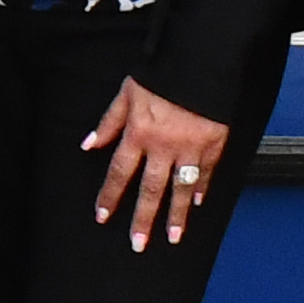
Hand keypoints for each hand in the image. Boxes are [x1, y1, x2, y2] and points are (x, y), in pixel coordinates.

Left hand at [82, 77, 230, 249]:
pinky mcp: (214, 143)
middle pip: (150, 189)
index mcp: (139, 133)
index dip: (110, 195)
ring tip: (173, 237)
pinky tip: (196, 203)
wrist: (201, 58)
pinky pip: (206, 172)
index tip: (102, 216)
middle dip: (143, 219)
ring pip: (180, 189)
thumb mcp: (127, 92)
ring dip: (176, 216)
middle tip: (138, 243)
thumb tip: (89, 143)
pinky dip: (201, 189)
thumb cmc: (162, 72)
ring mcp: (190, 148)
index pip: (119, 172)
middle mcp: (163, 146)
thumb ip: (109, 121)